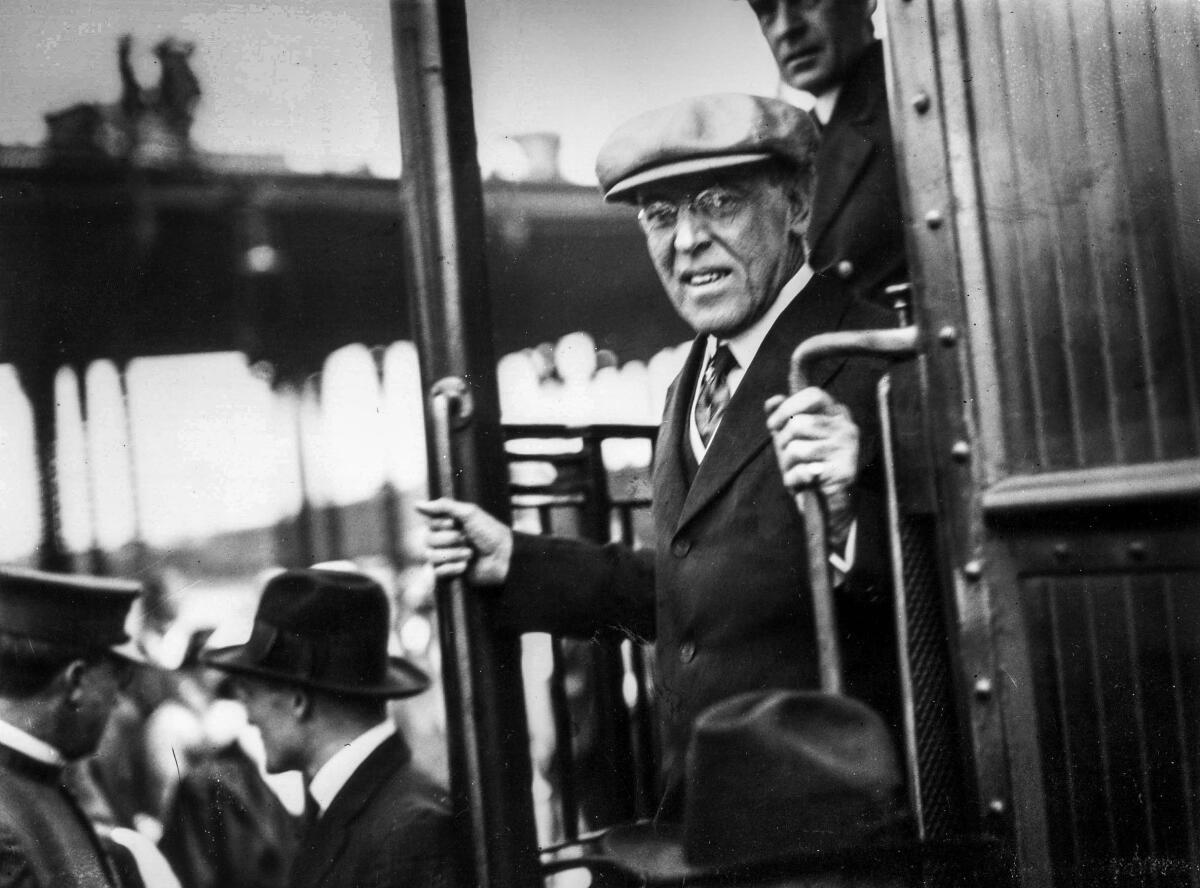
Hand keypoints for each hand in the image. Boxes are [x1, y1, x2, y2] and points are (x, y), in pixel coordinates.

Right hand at [415, 498, 513, 585]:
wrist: (503, 557)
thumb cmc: (490, 532)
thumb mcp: (469, 512)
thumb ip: (443, 506)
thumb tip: (416, 504)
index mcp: (449, 524)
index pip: (429, 524)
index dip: (441, 524)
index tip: (456, 523)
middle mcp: (445, 540)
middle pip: (428, 540)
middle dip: (449, 540)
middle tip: (467, 539)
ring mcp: (447, 557)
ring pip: (431, 556)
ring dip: (453, 554)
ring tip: (470, 554)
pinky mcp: (449, 574)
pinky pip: (437, 571)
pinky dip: (453, 568)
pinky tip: (466, 567)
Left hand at [765, 388, 859, 546]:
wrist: (828, 503)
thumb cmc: (808, 464)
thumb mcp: (793, 437)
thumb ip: (784, 415)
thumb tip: (772, 401)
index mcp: (837, 413)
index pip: (813, 394)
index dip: (787, 407)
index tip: (773, 425)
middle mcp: (846, 427)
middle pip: (798, 423)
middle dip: (782, 443)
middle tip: (786, 456)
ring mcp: (847, 449)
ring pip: (797, 448)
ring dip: (787, 464)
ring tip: (796, 470)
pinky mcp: (844, 472)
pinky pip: (803, 470)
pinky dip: (794, 479)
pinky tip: (802, 482)